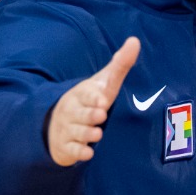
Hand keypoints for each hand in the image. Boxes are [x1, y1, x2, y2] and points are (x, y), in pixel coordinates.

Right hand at [47, 37, 139, 166]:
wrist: (60, 122)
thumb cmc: (91, 100)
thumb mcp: (104, 82)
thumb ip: (120, 64)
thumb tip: (135, 41)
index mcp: (81, 94)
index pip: (86, 94)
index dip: (93, 97)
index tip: (103, 100)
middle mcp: (72, 111)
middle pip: (80, 113)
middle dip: (89, 114)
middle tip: (100, 115)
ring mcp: (68, 129)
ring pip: (76, 132)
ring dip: (86, 133)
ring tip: (97, 134)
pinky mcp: (66, 146)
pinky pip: (71, 150)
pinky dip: (79, 152)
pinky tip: (88, 153)